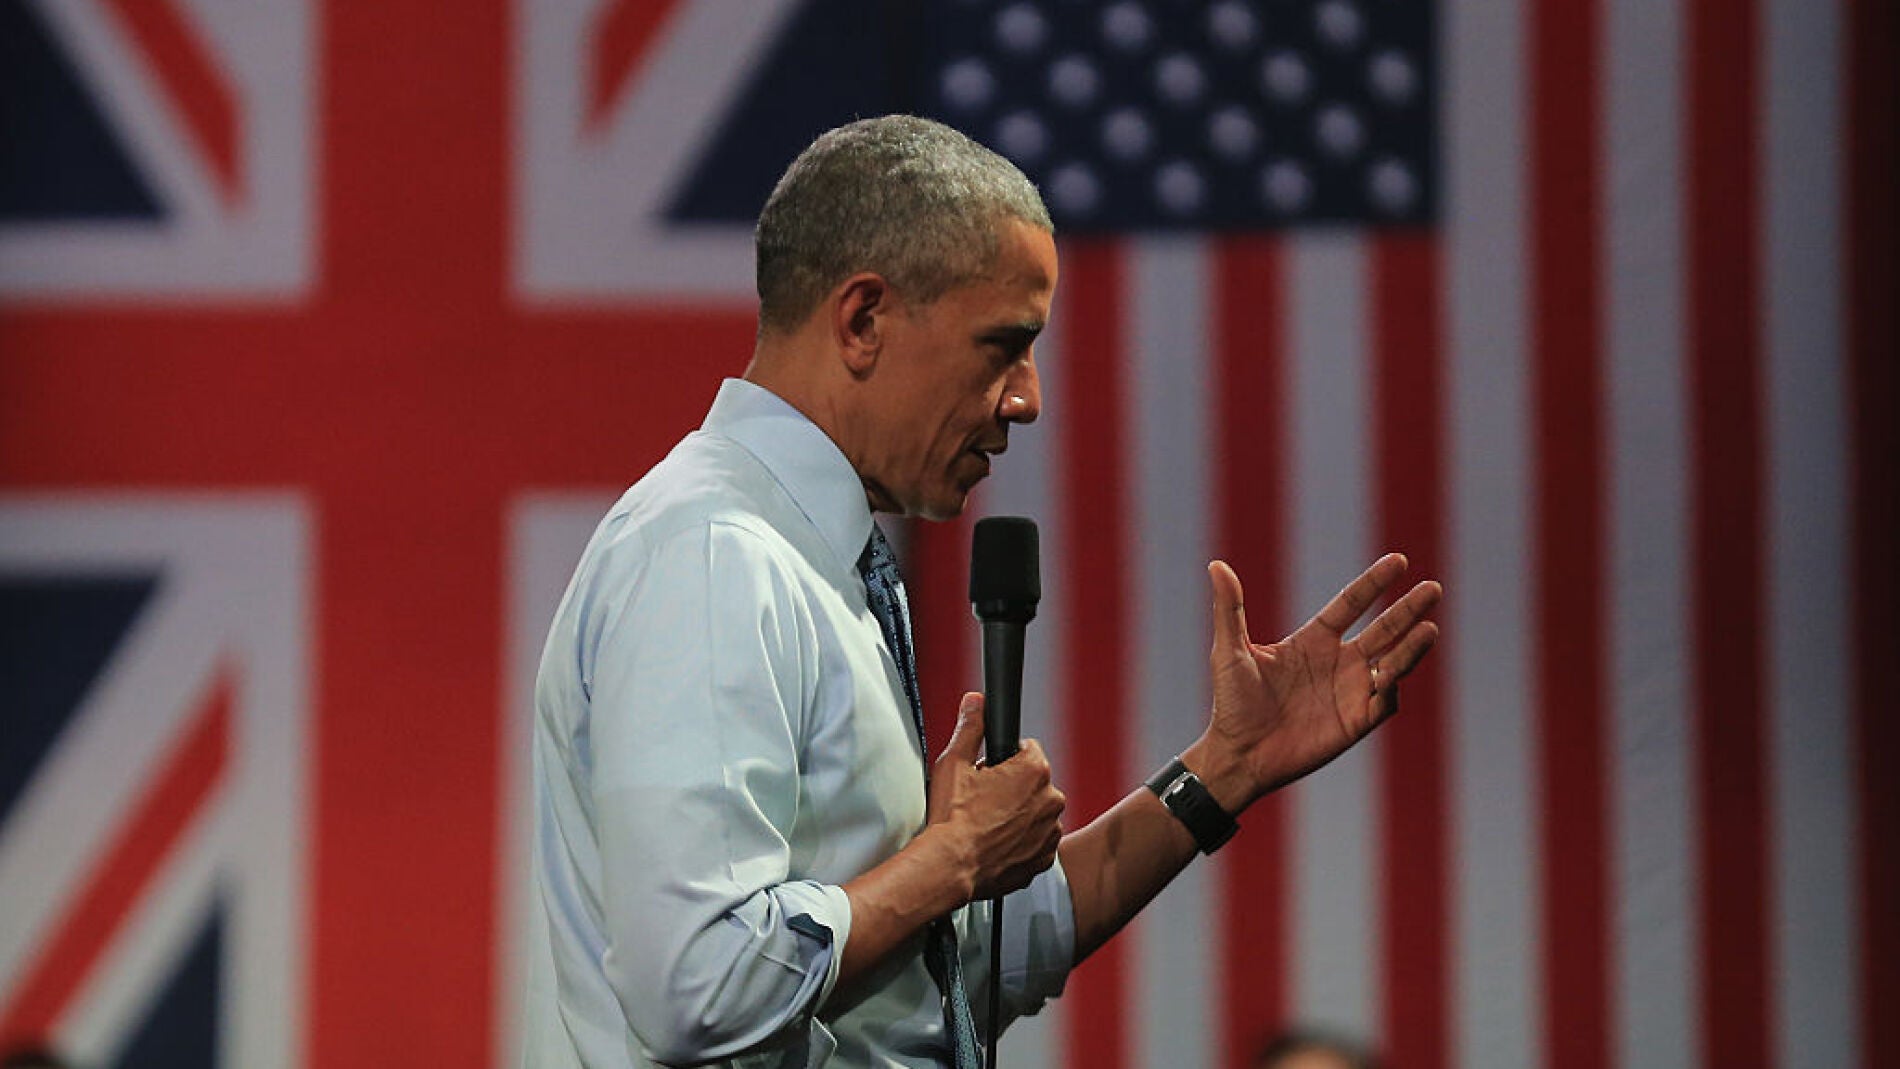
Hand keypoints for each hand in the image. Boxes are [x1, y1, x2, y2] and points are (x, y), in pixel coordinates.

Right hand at [924, 692, 1065, 901]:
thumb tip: (975, 701)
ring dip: (1018, 816)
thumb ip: (970, 727)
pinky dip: (1021, 842)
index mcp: (1034, 770)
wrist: (950, 866)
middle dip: (1012, 788)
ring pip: (1036, 813)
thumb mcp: (954, 763)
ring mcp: (1050, 832)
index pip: (1027, 749)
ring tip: (986, 825)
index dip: (1003, 760)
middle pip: (1033, 783)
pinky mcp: (1044, 858)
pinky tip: (995, 843)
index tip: (987, 773)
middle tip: (982, 800)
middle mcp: (1051, 799)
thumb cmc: (953, 818)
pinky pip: (1036, 842)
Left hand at [1192, 554, 1441, 807]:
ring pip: (1393, 662)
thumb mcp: (1230, 651)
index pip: (1352, 604)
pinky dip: (1392, 686)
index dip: (1374, 583)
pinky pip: (1384, 700)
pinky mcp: (1356, 721)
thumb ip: (1230, 609)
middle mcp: (1338, 661)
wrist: (1239, 754)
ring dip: (1412, 646)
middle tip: (1433, 588)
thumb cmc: (1232, 703)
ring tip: (1429, 627)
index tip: (1398, 561)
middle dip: (1408, 609)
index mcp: (1313, 639)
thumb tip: (1216, 565)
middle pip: (1383, 629)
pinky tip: (1392, 672)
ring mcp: (1350, 691)